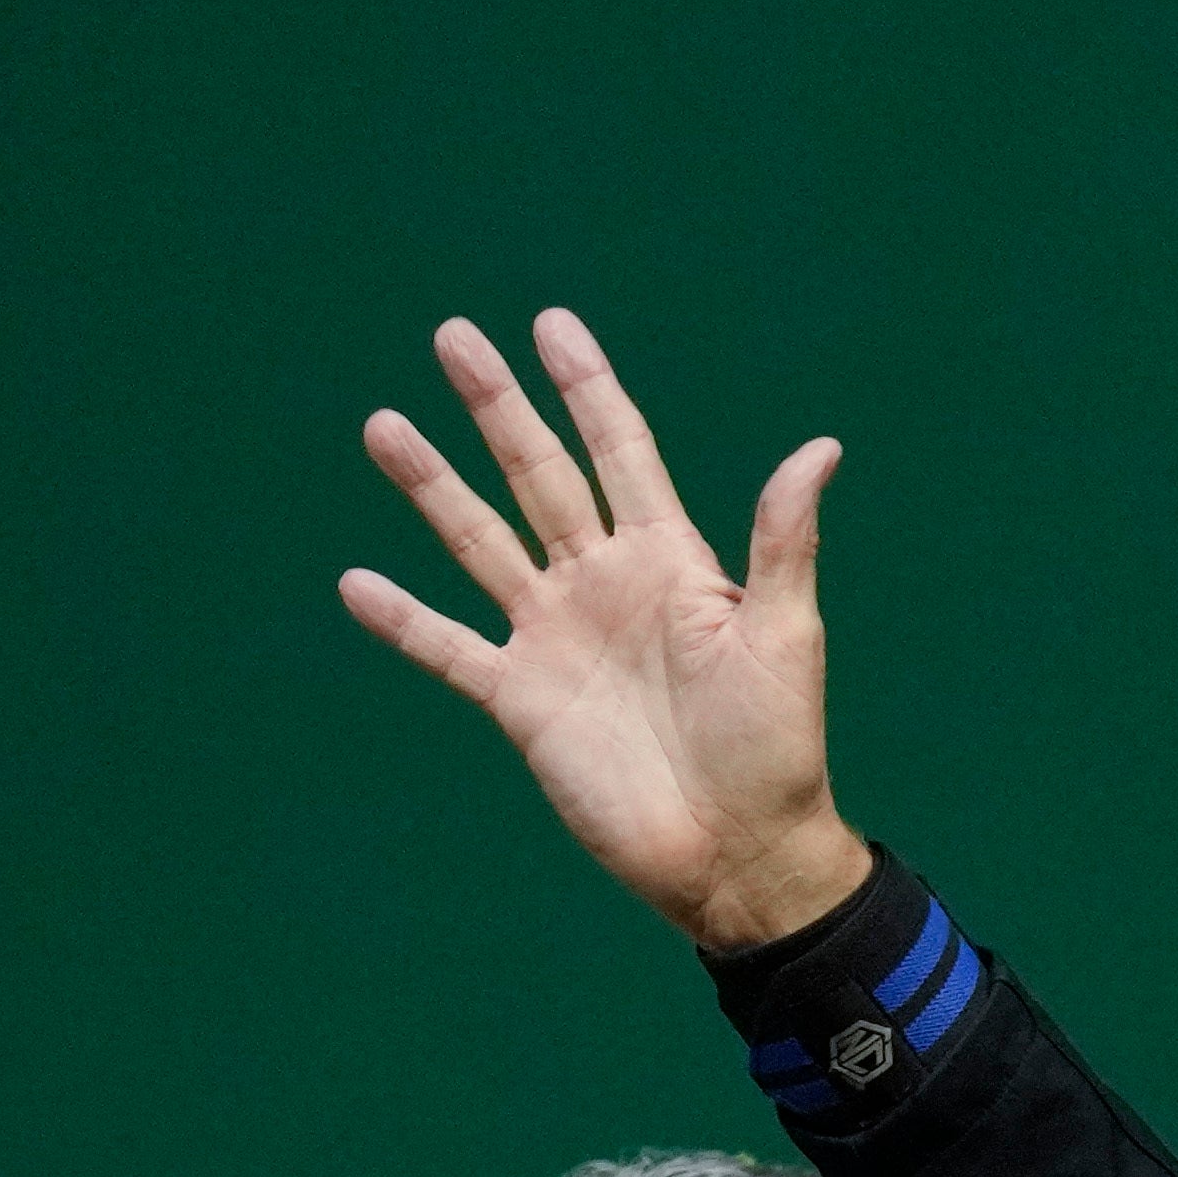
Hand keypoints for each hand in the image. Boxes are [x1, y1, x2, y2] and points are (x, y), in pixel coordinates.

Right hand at [343, 307, 875, 951]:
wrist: (737, 851)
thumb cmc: (777, 747)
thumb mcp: (785, 634)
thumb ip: (784, 539)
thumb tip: (821, 445)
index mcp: (670, 560)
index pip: (621, 452)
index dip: (588, 389)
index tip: (552, 325)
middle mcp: (604, 585)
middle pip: (539, 475)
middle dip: (497, 407)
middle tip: (453, 335)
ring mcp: (556, 638)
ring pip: (481, 541)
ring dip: (432, 486)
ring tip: (384, 425)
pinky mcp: (521, 699)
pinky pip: (449, 648)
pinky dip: (403, 620)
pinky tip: (356, 583)